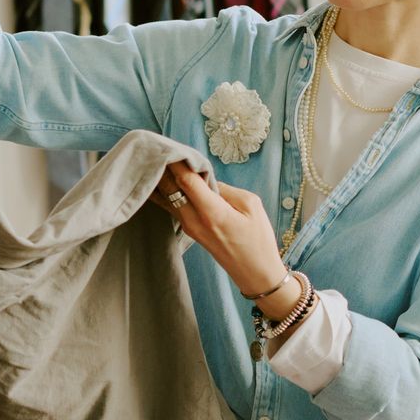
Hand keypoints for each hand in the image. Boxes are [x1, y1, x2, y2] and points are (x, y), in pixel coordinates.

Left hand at [152, 162, 298, 316]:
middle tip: (161, 149)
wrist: (256, 274)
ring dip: (163, 180)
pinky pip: (172, 208)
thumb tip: (208, 178)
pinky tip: (165, 181)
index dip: (177, 161)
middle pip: (169, 188)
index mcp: (212, 211)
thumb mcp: (252, 206)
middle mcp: (195, 220)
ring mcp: (190, 228)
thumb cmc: (259, 240)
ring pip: (167, 198)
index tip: (173, 145)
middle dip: (164, 168)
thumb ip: (227, 189)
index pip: (185, 180)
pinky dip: (167, 193)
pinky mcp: (190, 232)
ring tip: (160, 161)